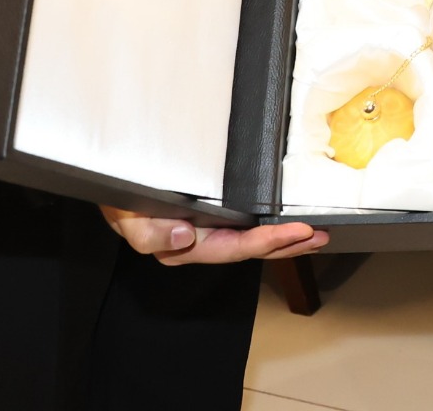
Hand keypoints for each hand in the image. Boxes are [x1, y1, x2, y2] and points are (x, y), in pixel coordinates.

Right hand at [100, 205, 328, 266]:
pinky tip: (282, 219)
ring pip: (249, 238)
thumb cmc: (121, 201)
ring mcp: (205, 229)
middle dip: (286, 245)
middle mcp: (199, 241)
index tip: (298, 232)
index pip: (235, 248)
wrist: (112, 183)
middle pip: (250, 249)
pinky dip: (265, 222)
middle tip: (320, 235)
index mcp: (185, 246)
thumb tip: (186, 236)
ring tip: (314, 233)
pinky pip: (242, 222)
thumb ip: (150, 233)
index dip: (268, 242)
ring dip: (282, 238)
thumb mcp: (128, 218)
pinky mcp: (208, 213)